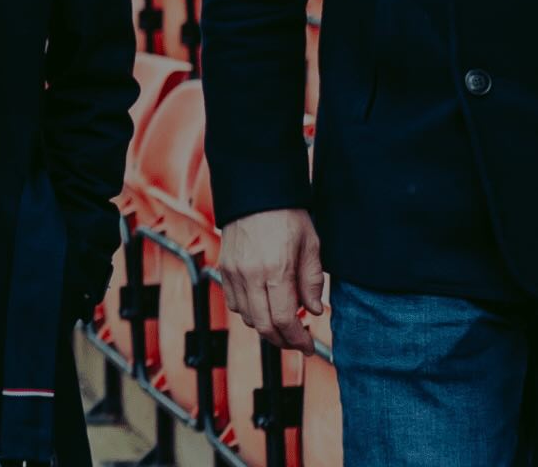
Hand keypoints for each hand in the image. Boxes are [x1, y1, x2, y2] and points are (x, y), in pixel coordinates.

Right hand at [217, 207, 326, 349]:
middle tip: (298, 342)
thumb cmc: (287, 214)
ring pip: (246, 318)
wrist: (255, 190)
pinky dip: (250, 313)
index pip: (283, 320)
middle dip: (282, 341)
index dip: (297, 340)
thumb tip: (314, 311)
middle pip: (263, 326)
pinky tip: (265, 306)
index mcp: (275, 270)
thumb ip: (312, 282)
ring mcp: (233, 273)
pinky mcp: (224, 268)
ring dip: (266, 327)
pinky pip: (234, 303)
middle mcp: (249, 275)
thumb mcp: (311, 246)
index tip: (308, 346)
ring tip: (284, 323)